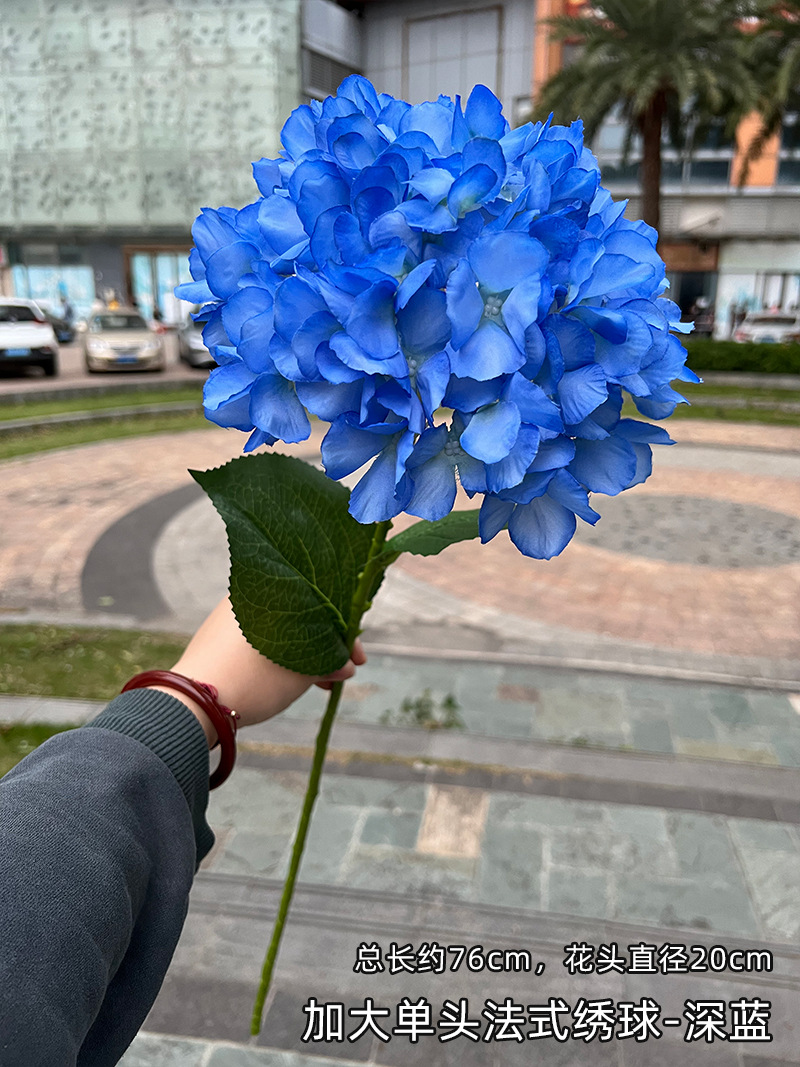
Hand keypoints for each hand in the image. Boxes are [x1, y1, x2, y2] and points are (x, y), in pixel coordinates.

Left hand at [154, 597, 365, 745]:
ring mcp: (232, 615)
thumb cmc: (253, 680)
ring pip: (283, 629)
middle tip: (344, 671)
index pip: (320, 603)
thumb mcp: (300, 673)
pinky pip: (263, 638)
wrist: (193, 702)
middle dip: (326, 644)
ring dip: (306, 652)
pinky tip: (296, 679)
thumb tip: (346, 666)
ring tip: (323, 684)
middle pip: (301, 615)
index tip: (359, 658)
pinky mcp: (220, 636)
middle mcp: (249, 594)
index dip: (345, 632)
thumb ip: (328, 662)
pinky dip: (283, 654)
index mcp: (269, 589)